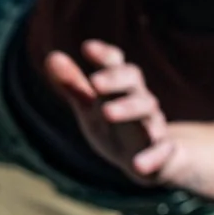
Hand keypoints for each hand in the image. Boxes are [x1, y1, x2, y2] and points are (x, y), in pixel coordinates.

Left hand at [44, 40, 188, 185]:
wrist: (151, 162)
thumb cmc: (116, 129)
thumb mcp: (91, 108)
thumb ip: (74, 86)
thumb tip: (51, 56)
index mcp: (122, 90)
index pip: (117, 66)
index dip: (105, 57)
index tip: (87, 48)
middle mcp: (140, 103)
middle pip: (134, 84)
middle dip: (115, 81)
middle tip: (94, 82)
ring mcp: (153, 127)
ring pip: (148, 113)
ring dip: (128, 110)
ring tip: (107, 112)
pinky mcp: (162, 154)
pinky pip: (162, 153)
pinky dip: (152, 158)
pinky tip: (137, 166)